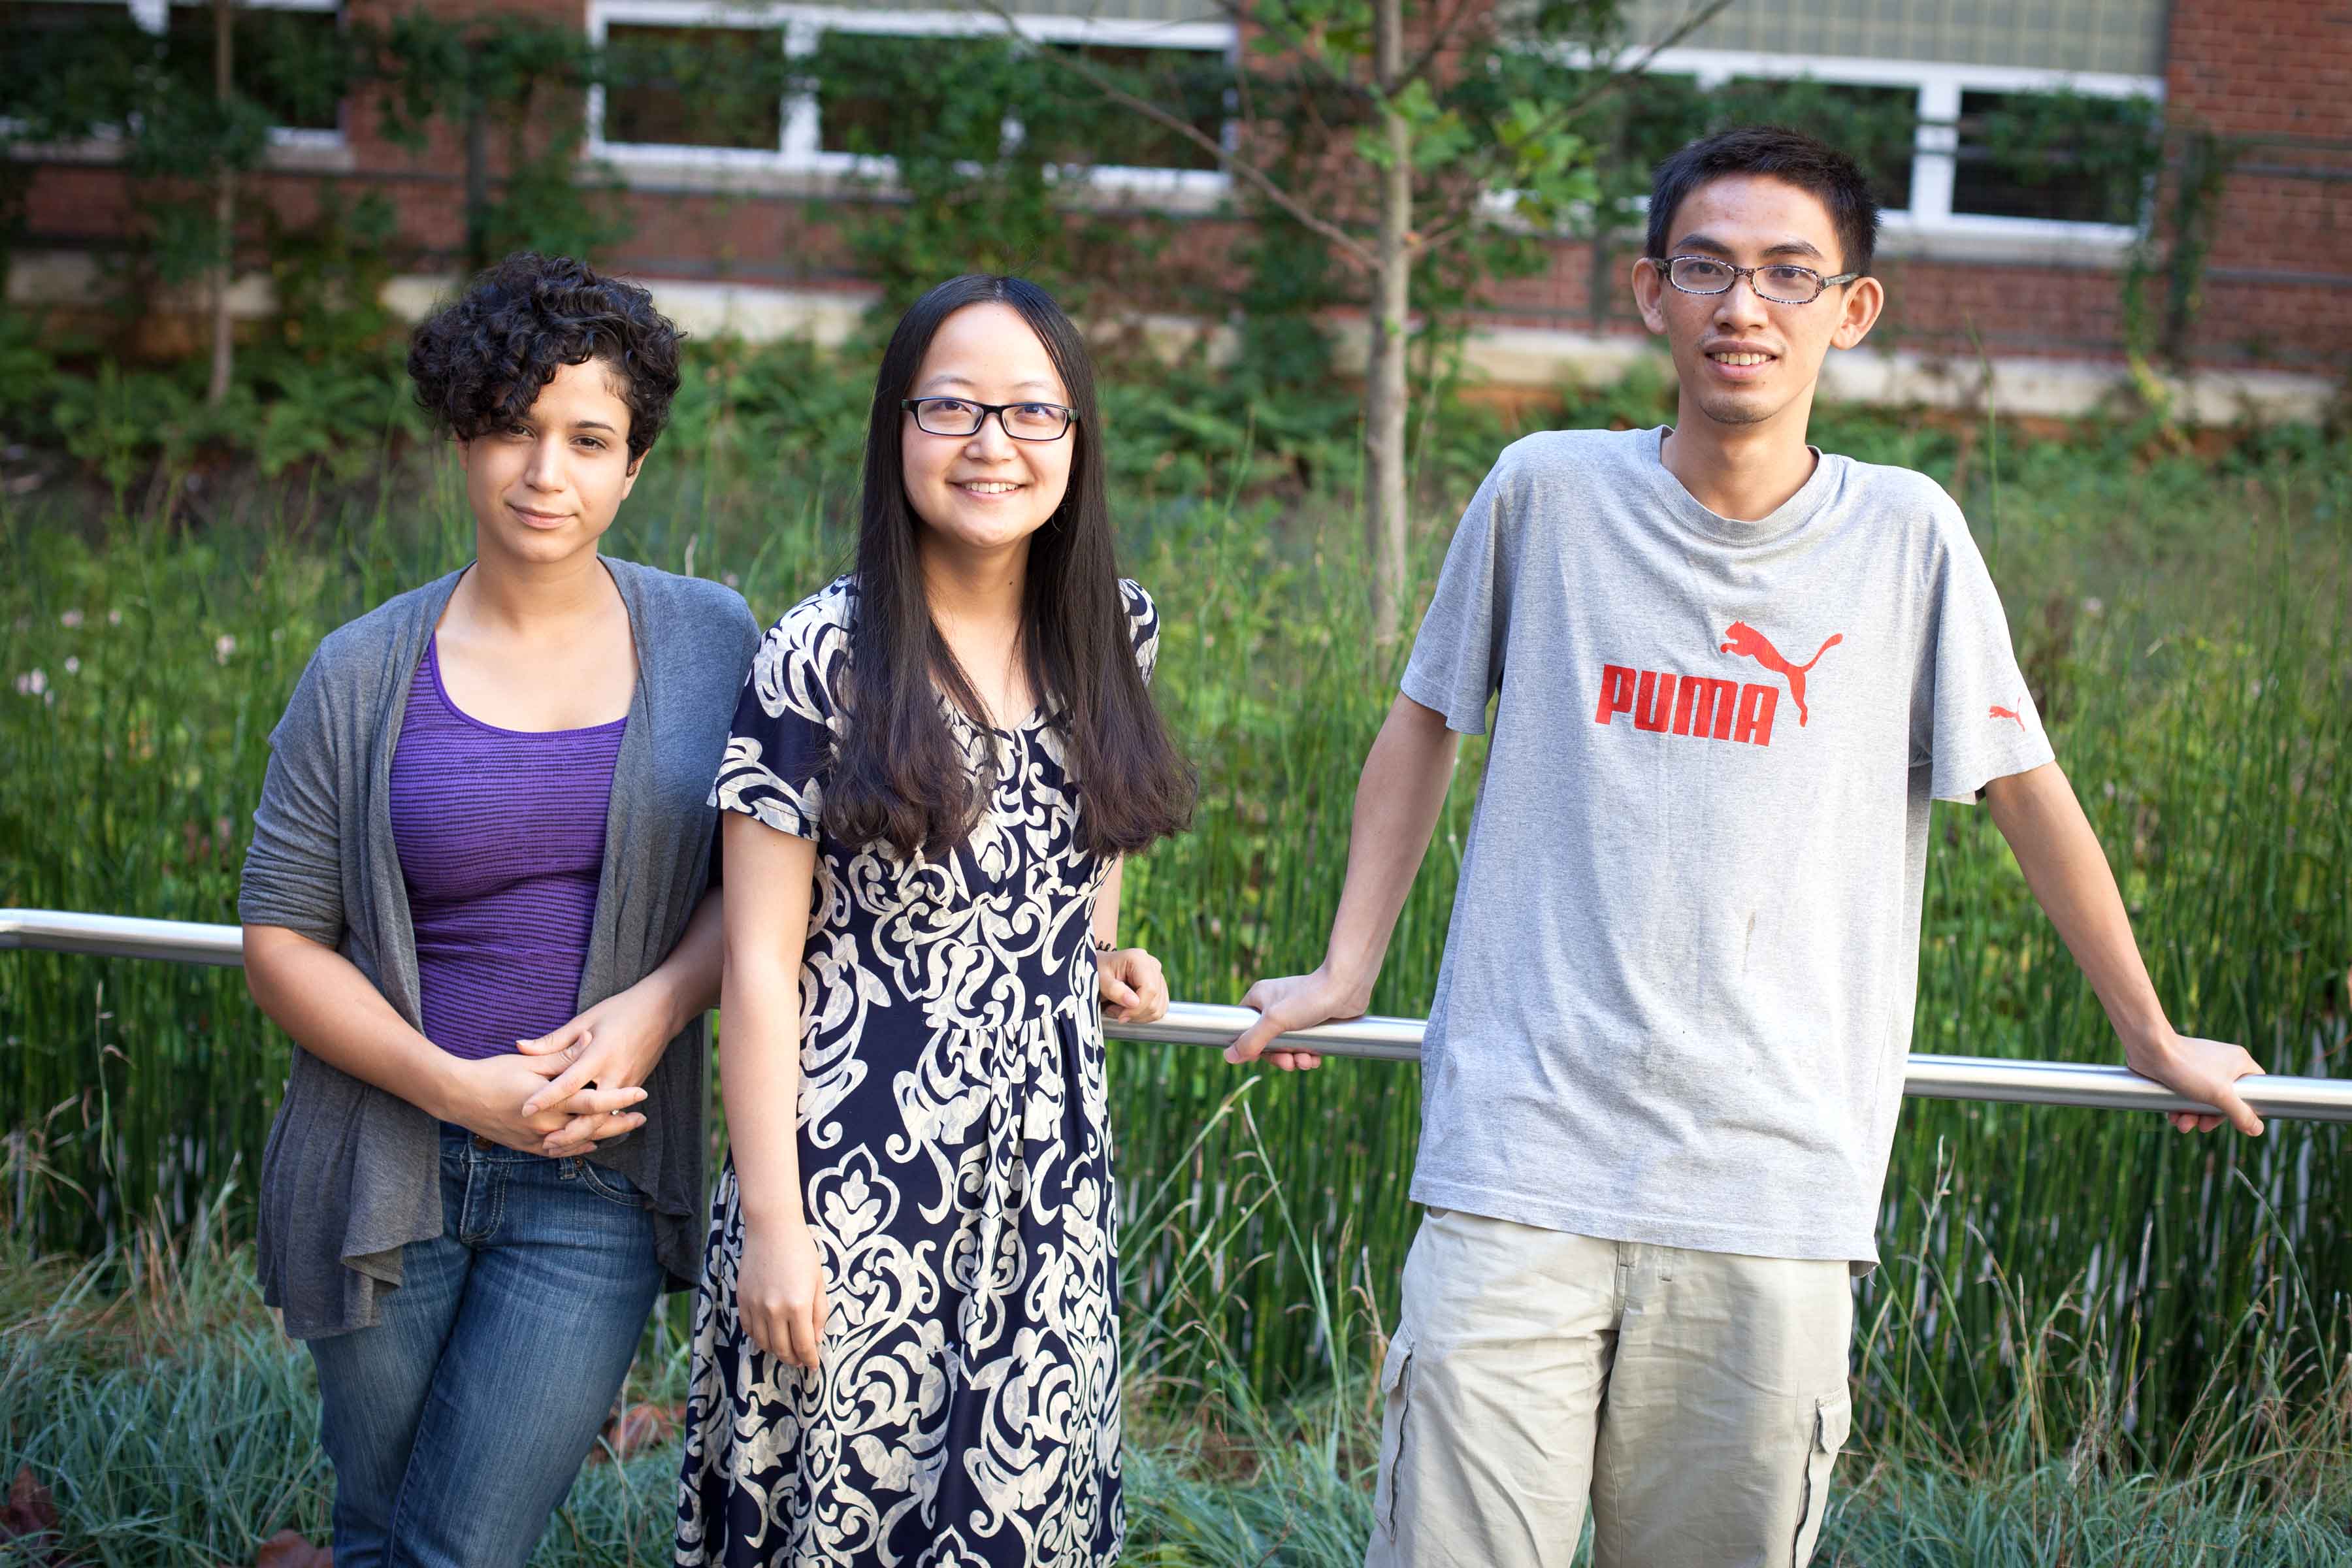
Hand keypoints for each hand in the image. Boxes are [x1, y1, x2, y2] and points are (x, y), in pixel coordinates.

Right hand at [440, 1051, 644, 1154]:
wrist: (458, 1096)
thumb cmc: (493, 1072)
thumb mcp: (531, 1062)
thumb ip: (563, 1057)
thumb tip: (590, 1041)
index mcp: (551, 1101)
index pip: (595, 1101)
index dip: (621, 1098)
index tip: (641, 1094)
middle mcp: (546, 1125)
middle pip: (592, 1128)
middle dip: (620, 1124)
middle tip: (641, 1118)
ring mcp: (536, 1139)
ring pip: (578, 1143)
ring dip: (603, 1136)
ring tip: (623, 1129)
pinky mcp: (525, 1147)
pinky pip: (558, 1152)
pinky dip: (578, 1148)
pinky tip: (592, 1143)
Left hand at [516, 985, 677, 1156]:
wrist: (662, 1011)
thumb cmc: (620, 1011)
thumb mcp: (585, 1019)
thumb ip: (554, 1040)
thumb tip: (520, 1047)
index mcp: (598, 1055)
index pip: (569, 1082)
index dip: (547, 1097)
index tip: (526, 1110)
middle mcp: (615, 1073)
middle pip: (593, 1113)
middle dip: (570, 1133)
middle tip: (546, 1144)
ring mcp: (627, 1082)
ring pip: (605, 1117)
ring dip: (583, 1135)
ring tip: (560, 1145)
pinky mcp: (634, 1085)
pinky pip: (614, 1111)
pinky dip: (598, 1125)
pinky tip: (582, 1136)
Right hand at [738, 1215, 828, 1369]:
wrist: (771, 1228)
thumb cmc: (801, 1251)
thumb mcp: (818, 1282)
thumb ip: (818, 1313)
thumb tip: (814, 1340)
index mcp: (798, 1305)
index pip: (803, 1345)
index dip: (809, 1359)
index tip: (813, 1365)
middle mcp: (774, 1310)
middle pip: (782, 1349)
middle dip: (794, 1359)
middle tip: (801, 1361)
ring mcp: (755, 1306)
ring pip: (764, 1343)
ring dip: (776, 1351)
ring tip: (786, 1350)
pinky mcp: (742, 1300)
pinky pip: (749, 1329)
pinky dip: (759, 1337)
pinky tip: (769, 1335)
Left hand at [1098, 946, 1168, 1025]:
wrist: (1100, 967)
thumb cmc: (1098, 970)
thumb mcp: (1100, 979)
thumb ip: (1114, 990)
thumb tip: (1134, 1002)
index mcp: (1139, 959)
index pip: (1149, 989)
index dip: (1137, 1008)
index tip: (1120, 1016)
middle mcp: (1153, 966)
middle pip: (1155, 1001)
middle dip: (1134, 1013)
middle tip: (1113, 1011)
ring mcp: (1159, 977)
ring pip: (1158, 1009)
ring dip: (1138, 1016)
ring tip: (1119, 1009)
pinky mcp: (1160, 988)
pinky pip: (1159, 1010)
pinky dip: (1143, 1016)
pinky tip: (1128, 1009)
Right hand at [1226, 966, 1365, 1071]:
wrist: (1347, 988)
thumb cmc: (1308, 998)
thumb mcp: (1274, 1022)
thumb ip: (1251, 1040)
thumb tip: (1228, 1057)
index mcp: (1260, 999)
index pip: (1244, 1027)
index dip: (1249, 1046)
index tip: (1258, 1057)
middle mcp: (1275, 1006)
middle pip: (1266, 1042)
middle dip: (1278, 1057)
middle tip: (1289, 1064)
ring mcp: (1295, 1014)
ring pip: (1287, 1046)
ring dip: (1295, 1059)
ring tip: (1307, 1062)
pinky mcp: (1313, 1022)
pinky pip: (1304, 1045)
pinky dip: (1308, 1055)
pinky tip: (1316, 1059)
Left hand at [2129, 1030, 2265, 1136]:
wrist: (2149, 1049)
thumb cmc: (2188, 1068)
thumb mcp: (2220, 1095)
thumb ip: (2240, 1113)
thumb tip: (2258, 1130)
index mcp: (2239, 1061)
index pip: (2255, 1087)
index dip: (2249, 1106)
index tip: (2238, 1120)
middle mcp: (2222, 1062)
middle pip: (2226, 1098)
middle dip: (2211, 1117)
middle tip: (2201, 1127)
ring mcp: (2200, 1066)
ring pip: (2204, 1099)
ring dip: (2193, 1115)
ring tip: (2181, 1124)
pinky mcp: (2181, 1070)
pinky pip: (2187, 1094)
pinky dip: (2181, 1106)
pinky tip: (2172, 1116)